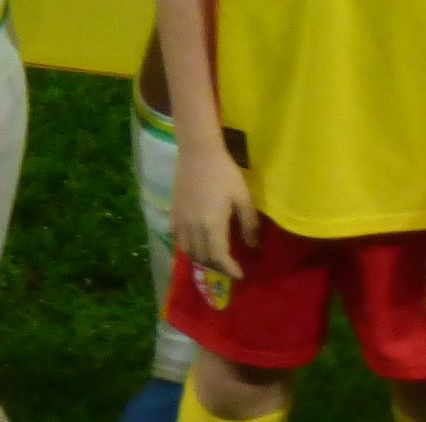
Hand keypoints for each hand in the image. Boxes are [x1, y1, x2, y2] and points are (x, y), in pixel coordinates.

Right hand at [172, 137, 257, 279]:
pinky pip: (177, 237)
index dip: (229, 269)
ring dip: (201, 258)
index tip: (240, 274)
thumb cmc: (224, 172)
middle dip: (217, 266)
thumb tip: (252, 245)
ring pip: (188, 250)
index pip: (219, 257)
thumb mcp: (242, 196)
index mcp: (212, 225)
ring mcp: (181, 220)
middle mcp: (194, 227)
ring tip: (212, 257)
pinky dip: (186, 245)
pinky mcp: (173, 211)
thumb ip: (249, 223)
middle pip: (203, 257)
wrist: (198, 152)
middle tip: (228, 265)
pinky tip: (194, 242)